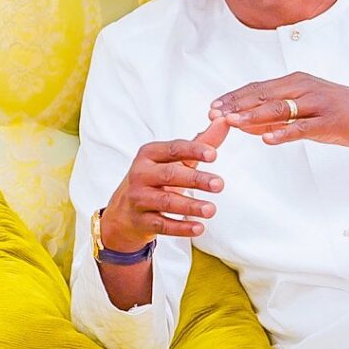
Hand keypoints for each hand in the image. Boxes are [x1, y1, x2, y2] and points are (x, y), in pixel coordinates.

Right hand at [101, 118, 229, 252]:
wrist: (124, 212)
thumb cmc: (155, 180)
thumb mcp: (173, 161)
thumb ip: (200, 143)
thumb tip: (224, 121)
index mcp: (149, 155)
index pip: (173, 149)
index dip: (193, 151)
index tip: (214, 155)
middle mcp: (140, 174)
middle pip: (169, 175)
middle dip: (195, 179)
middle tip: (219, 184)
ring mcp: (138, 198)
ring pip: (165, 201)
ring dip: (190, 205)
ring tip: (211, 209)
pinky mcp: (141, 221)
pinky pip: (162, 225)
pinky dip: (180, 227)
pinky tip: (199, 227)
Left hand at [210, 72, 348, 156]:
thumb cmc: (339, 111)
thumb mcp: (304, 109)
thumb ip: (275, 115)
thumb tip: (245, 125)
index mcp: (295, 82)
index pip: (256, 88)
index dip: (233, 97)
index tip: (212, 107)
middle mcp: (303, 88)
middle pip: (262, 95)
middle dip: (234, 106)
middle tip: (212, 115)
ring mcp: (316, 104)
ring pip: (278, 108)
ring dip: (252, 116)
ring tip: (231, 123)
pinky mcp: (329, 121)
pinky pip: (302, 127)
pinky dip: (283, 133)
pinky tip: (267, 139)